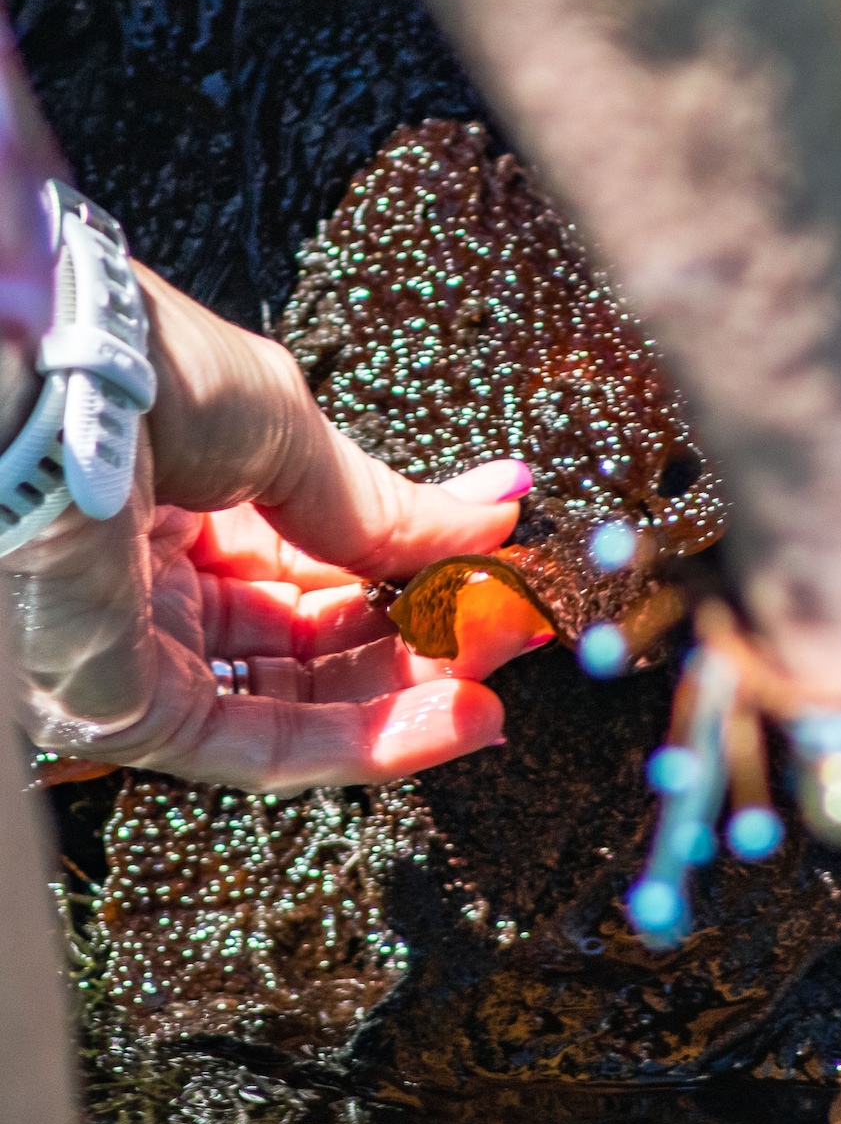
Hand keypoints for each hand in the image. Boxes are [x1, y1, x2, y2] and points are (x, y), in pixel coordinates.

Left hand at [5, 267, 535, 793]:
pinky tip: (452, 719)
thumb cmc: (147, 376)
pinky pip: (262, 747)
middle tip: (509, 627)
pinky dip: (366, 744)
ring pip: (299, 699)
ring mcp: (145, 650)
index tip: (497, 563)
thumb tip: (491, 518)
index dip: (414, 566)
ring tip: (496, 678)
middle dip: (424, 637)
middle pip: (317, 637)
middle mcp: (165, 579)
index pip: (321, 557)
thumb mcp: (292, 430)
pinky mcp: (129, 711)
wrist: (47, 394)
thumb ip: (383, 505)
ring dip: (409, 696)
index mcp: (194, 497)